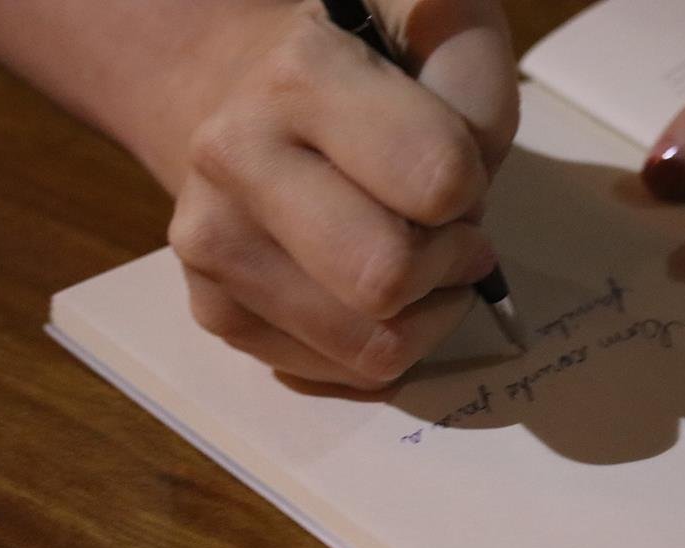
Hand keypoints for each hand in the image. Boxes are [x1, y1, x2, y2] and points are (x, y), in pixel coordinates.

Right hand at [165, 0, 517, 388]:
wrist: (238, 98)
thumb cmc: (364, 71)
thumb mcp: (433, 28)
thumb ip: (472, 73)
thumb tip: (473, 161)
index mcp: (300, 74)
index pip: (438, 182)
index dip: (469, 190)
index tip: (455, 177)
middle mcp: (235, 155)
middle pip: (388, 280)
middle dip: (447, 267)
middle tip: (448, 237)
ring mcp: (212, 241)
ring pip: (369, 346)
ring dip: (422, 317)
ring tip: (414, 263)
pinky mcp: (213, 309)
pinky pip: (337, 375)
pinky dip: (378, 346)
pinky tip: (367, 294)